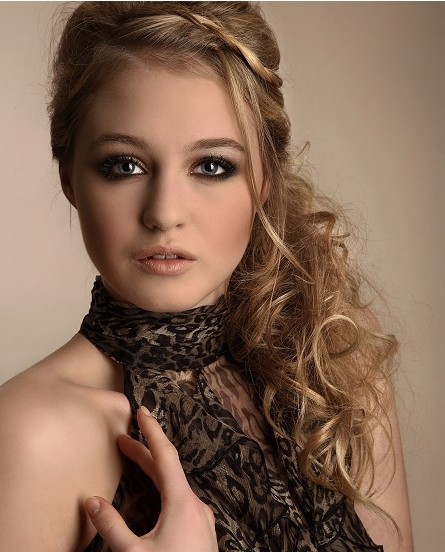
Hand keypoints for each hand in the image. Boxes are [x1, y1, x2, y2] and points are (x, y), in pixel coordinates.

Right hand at [84, 407, 217, 551]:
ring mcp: (201, 519)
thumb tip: (91, 502)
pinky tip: (154, 494)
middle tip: (123, 438)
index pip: (166, 456)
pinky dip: (164, 488)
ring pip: (175, 485)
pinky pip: (181, 499)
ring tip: (134, 460)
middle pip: (168, 469)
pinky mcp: (201, 532)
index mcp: (183, 503)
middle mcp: (196, 506)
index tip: (143, 411)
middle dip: (145, 451)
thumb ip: (112, 527)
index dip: (152, 431)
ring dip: (154, 471)